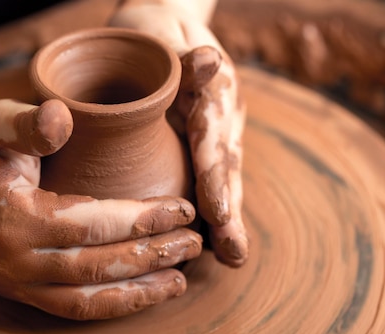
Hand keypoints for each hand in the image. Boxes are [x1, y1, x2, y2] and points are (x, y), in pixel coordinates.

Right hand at [0, 98, 201, 319]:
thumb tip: (62, 119)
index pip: (94, 224)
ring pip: (86, 300)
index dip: (143, 218)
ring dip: (138, 293)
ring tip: (180, 281)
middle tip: (195, 243)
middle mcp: (10, 262)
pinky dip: (110, 305)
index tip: (184, 209)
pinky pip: (69, 308)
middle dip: (152, 256)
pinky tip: (141, 294)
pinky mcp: (14, 290)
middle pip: (97, 267)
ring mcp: (10, 283)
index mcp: (11, 219)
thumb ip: (26, 123)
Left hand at [110, 1, 248, 266]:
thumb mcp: (163, 37)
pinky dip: (217, 210)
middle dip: (228, 208)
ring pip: (226, 177)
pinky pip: (214, 178)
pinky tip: (217, 246)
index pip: (213, 134)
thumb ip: (185, 56)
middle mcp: (222, 113)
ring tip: (232, 256)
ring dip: (229, 217)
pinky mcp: (209, 144)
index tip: (217, 210)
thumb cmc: (152, 35)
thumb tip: (209, 60)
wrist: (162, 26)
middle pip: (227, 164)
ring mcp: (219, 130)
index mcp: (212, 88)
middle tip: (232, 250)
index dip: (214, 173)